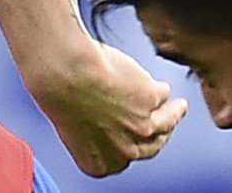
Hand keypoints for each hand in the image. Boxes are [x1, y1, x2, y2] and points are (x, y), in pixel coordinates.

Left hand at [29, 38, 188, 176]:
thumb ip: (95, 132)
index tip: (137, 140)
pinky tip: (162, 86)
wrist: (61, 70)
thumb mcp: (72, 124)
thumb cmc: (55, 91)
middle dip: (156, 134)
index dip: (130, 145)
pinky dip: (159, 88)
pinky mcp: (152, 99)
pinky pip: (161, 93)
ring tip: (177, 107)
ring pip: (165, 122)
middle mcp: (124, 151)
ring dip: (173, 114)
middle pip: (150, 144)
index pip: (123, 158)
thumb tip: (106, 123)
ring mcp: (143, 126)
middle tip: (162, 126)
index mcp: (98, 161)